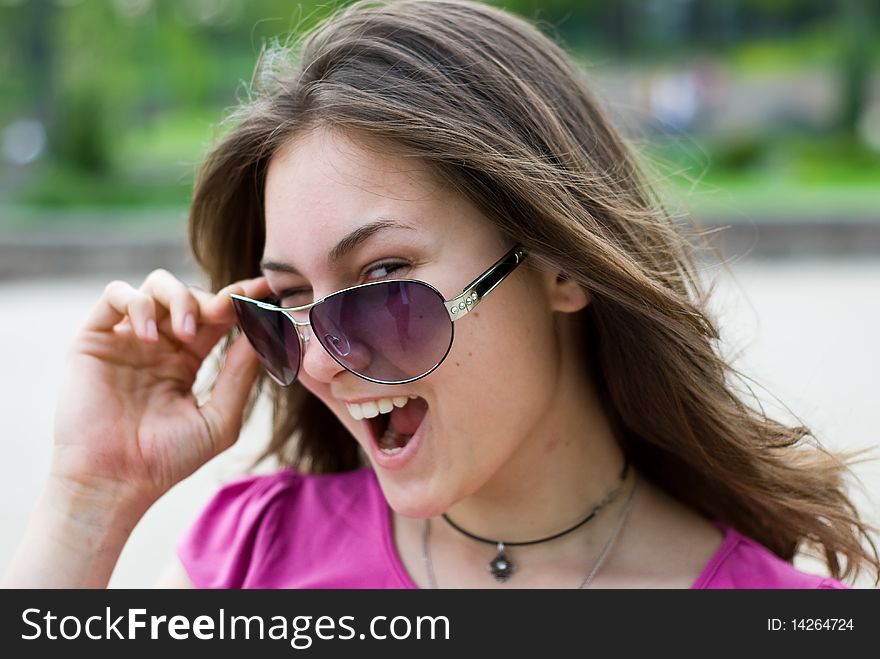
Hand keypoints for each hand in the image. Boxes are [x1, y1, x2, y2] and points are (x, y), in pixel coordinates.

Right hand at [51, 269, 270, 509]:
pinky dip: (138, 303)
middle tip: (226, 312)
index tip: (265, 289)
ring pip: (156, 285)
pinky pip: (115, 295)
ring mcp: (126, 339)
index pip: (217, 318)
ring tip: (186, 333)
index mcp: (186, 361)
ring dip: (179, 298)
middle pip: (190, 295)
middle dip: (212, 299)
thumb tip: (261, 334)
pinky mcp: (94, 338)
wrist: (115, 482)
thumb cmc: (167, 460)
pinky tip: (151, 336)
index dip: (241, 299)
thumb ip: (239, 376)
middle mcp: (158, 344)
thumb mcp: (219, 420)